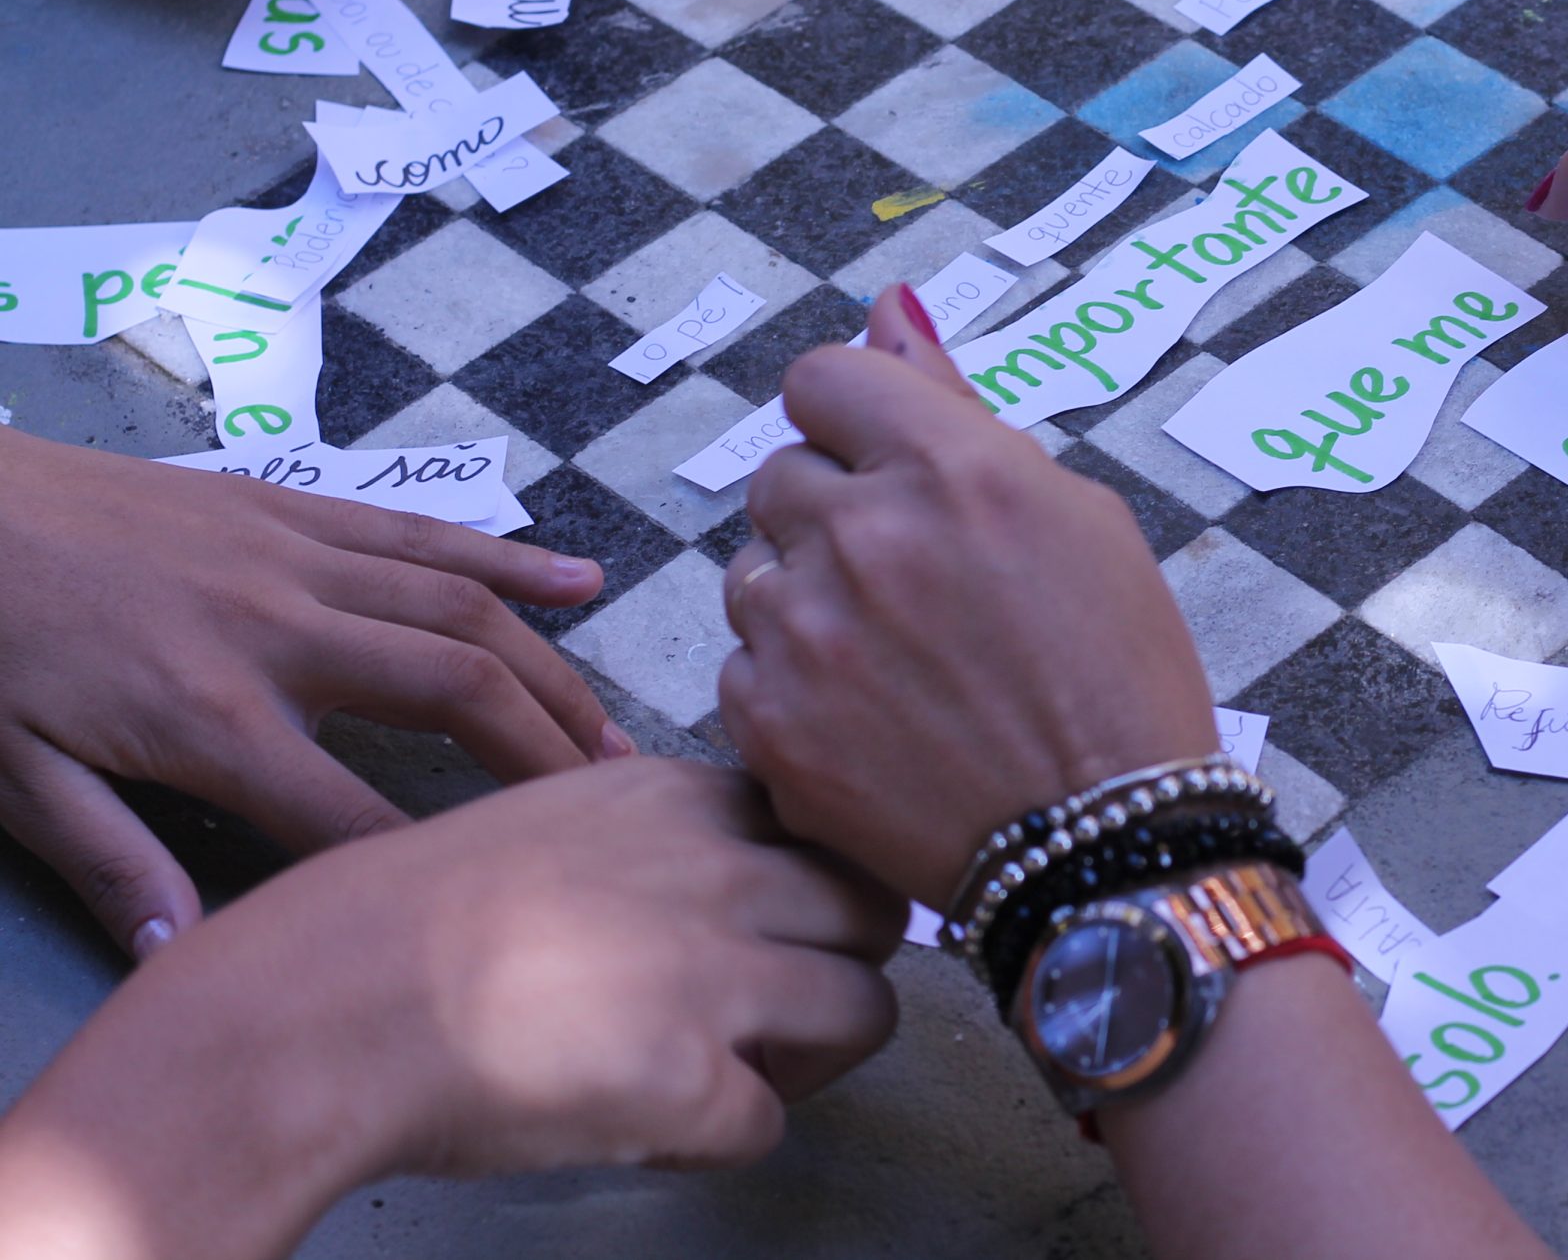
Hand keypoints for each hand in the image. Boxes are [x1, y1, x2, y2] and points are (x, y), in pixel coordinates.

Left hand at [0, 428, 619, 960]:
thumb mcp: (16, 776)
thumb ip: (112, 864)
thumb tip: (191, 957)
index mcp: (211, 717)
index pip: (355, 813)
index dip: (440, 866)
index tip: (513, 903)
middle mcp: (280, 631)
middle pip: (455, 688)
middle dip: (548, 752)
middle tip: (615, 807)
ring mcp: (296, 558)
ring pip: (463, 607)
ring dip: (553, 669)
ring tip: (614, 731)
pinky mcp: (293, 506)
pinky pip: (424, 533)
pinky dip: (511, 557)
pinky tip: (581, 579)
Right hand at [0, 760, 900, 1259]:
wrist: (321, 1007)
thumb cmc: (405, 924)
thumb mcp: (553, 821)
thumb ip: (656, 840)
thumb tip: (737, 880)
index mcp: (680, 798)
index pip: (824, 823)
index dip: (813, 883)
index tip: (785, 920)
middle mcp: (719, 869)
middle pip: (874, 908)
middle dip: (844, 961)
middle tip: (782, 1007)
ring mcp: (716, 972)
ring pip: (866, 1011)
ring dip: (812, 1056)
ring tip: (732, 1075)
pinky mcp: (692, 1080)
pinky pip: (770, 1123)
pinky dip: (719, 1140)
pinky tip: (650, 1130)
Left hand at [718, 287, 1217, 906]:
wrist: (1107, 847)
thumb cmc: (1117, 673)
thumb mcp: (1077, 517)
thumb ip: (960, 411)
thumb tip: (887, 309)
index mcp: (951, 466)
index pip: (823, 379)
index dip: (857, 423)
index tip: (893, 469)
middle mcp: (863, 532)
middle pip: (780, 475)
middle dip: (834, 514)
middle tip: (912, 586)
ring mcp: (804, 631)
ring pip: (752, 572)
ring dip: (806, 599)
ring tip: (895, 662)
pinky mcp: (768, 723)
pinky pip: (742, 665)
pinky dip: (792, 687)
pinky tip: (870, 721)